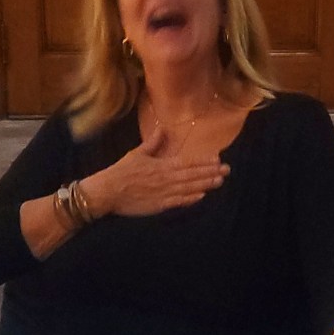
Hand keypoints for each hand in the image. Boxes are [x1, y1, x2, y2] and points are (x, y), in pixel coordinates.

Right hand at [83, 127, 229, 217]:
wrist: (107, 192)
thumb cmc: (122, 172)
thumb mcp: (137, 153)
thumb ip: (153, 142)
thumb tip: (163, 128)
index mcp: (162, 165)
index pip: (187, 162)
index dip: (203, 161)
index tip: (217, 158)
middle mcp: (166, 178)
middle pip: (192, 175)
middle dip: (210, 172)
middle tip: (227, 170)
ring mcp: (163, 193)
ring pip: (189, 188)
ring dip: (205, 184)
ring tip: (219, 181)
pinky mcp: (158, 206)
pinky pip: (178, 202)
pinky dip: (190, 199)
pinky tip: (201, 196)